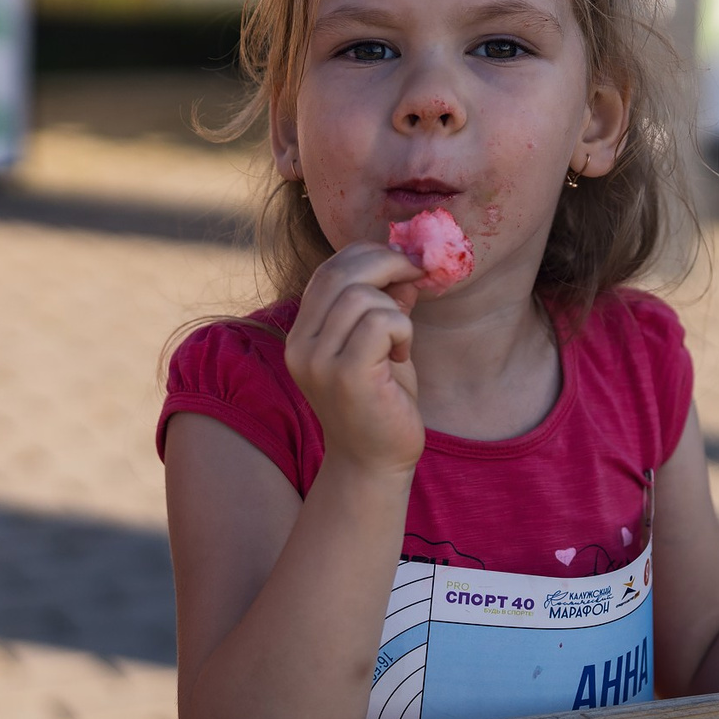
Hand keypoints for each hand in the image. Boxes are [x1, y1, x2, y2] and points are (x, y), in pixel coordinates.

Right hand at [286, 242, 426, 475]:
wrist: (374, 463)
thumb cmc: (381, 402)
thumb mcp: (379, 344)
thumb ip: (383, 304)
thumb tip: (403, 264)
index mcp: (301, 334)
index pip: (328, 271)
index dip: (369, 255)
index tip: (404, 263)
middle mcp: (301, 345)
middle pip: (341, 273)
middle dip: (388, 265)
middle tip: (417, 278)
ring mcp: (319, 362)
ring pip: (363, 296)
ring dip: (395, 311)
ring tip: (399, 343)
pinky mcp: (346, 376)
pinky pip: (381, 322)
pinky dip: (402, 330)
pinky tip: (401, 356)